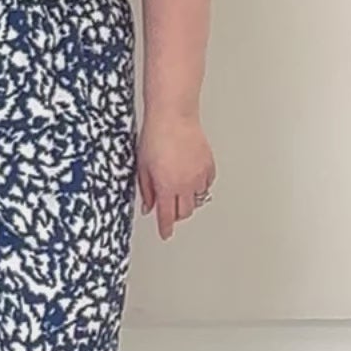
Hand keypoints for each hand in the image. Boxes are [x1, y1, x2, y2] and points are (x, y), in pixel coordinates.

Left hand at [137, 110, 215, 240]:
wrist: (174, 116)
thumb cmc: (156, 136)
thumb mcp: (142, 166)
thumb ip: (146, 189)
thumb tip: (148, 205)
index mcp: (167, 187)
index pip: (167, 216)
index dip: (165, 228)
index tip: (165, 233)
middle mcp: (185, 184)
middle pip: (184, 212)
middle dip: (176, 214)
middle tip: (169, 211)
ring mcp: (199, 176)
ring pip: (197, 199)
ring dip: (188, 200)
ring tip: (180, 193)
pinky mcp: (209, 166)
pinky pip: (206, 184)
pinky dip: (199, 186)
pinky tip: (192, 180)